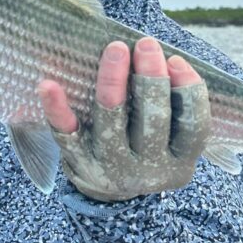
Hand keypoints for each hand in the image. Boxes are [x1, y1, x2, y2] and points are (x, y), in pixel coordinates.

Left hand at [39, 37, 209, 200]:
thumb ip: (174, 103)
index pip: (194, 127)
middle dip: (151, 79)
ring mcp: (112, 168)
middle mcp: (148, 169)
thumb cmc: (145, 148)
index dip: (189, 91)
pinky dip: (57, 109)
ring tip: (116, 50)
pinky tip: (49, 85)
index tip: (176, 60)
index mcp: (179, 161)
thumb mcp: (171, 140)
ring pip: (112, 122)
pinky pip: (66, 134)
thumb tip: (162, 54)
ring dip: (113, 82)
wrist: (110, 197)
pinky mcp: (79, 164)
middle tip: (146, 44)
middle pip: (154, 121)